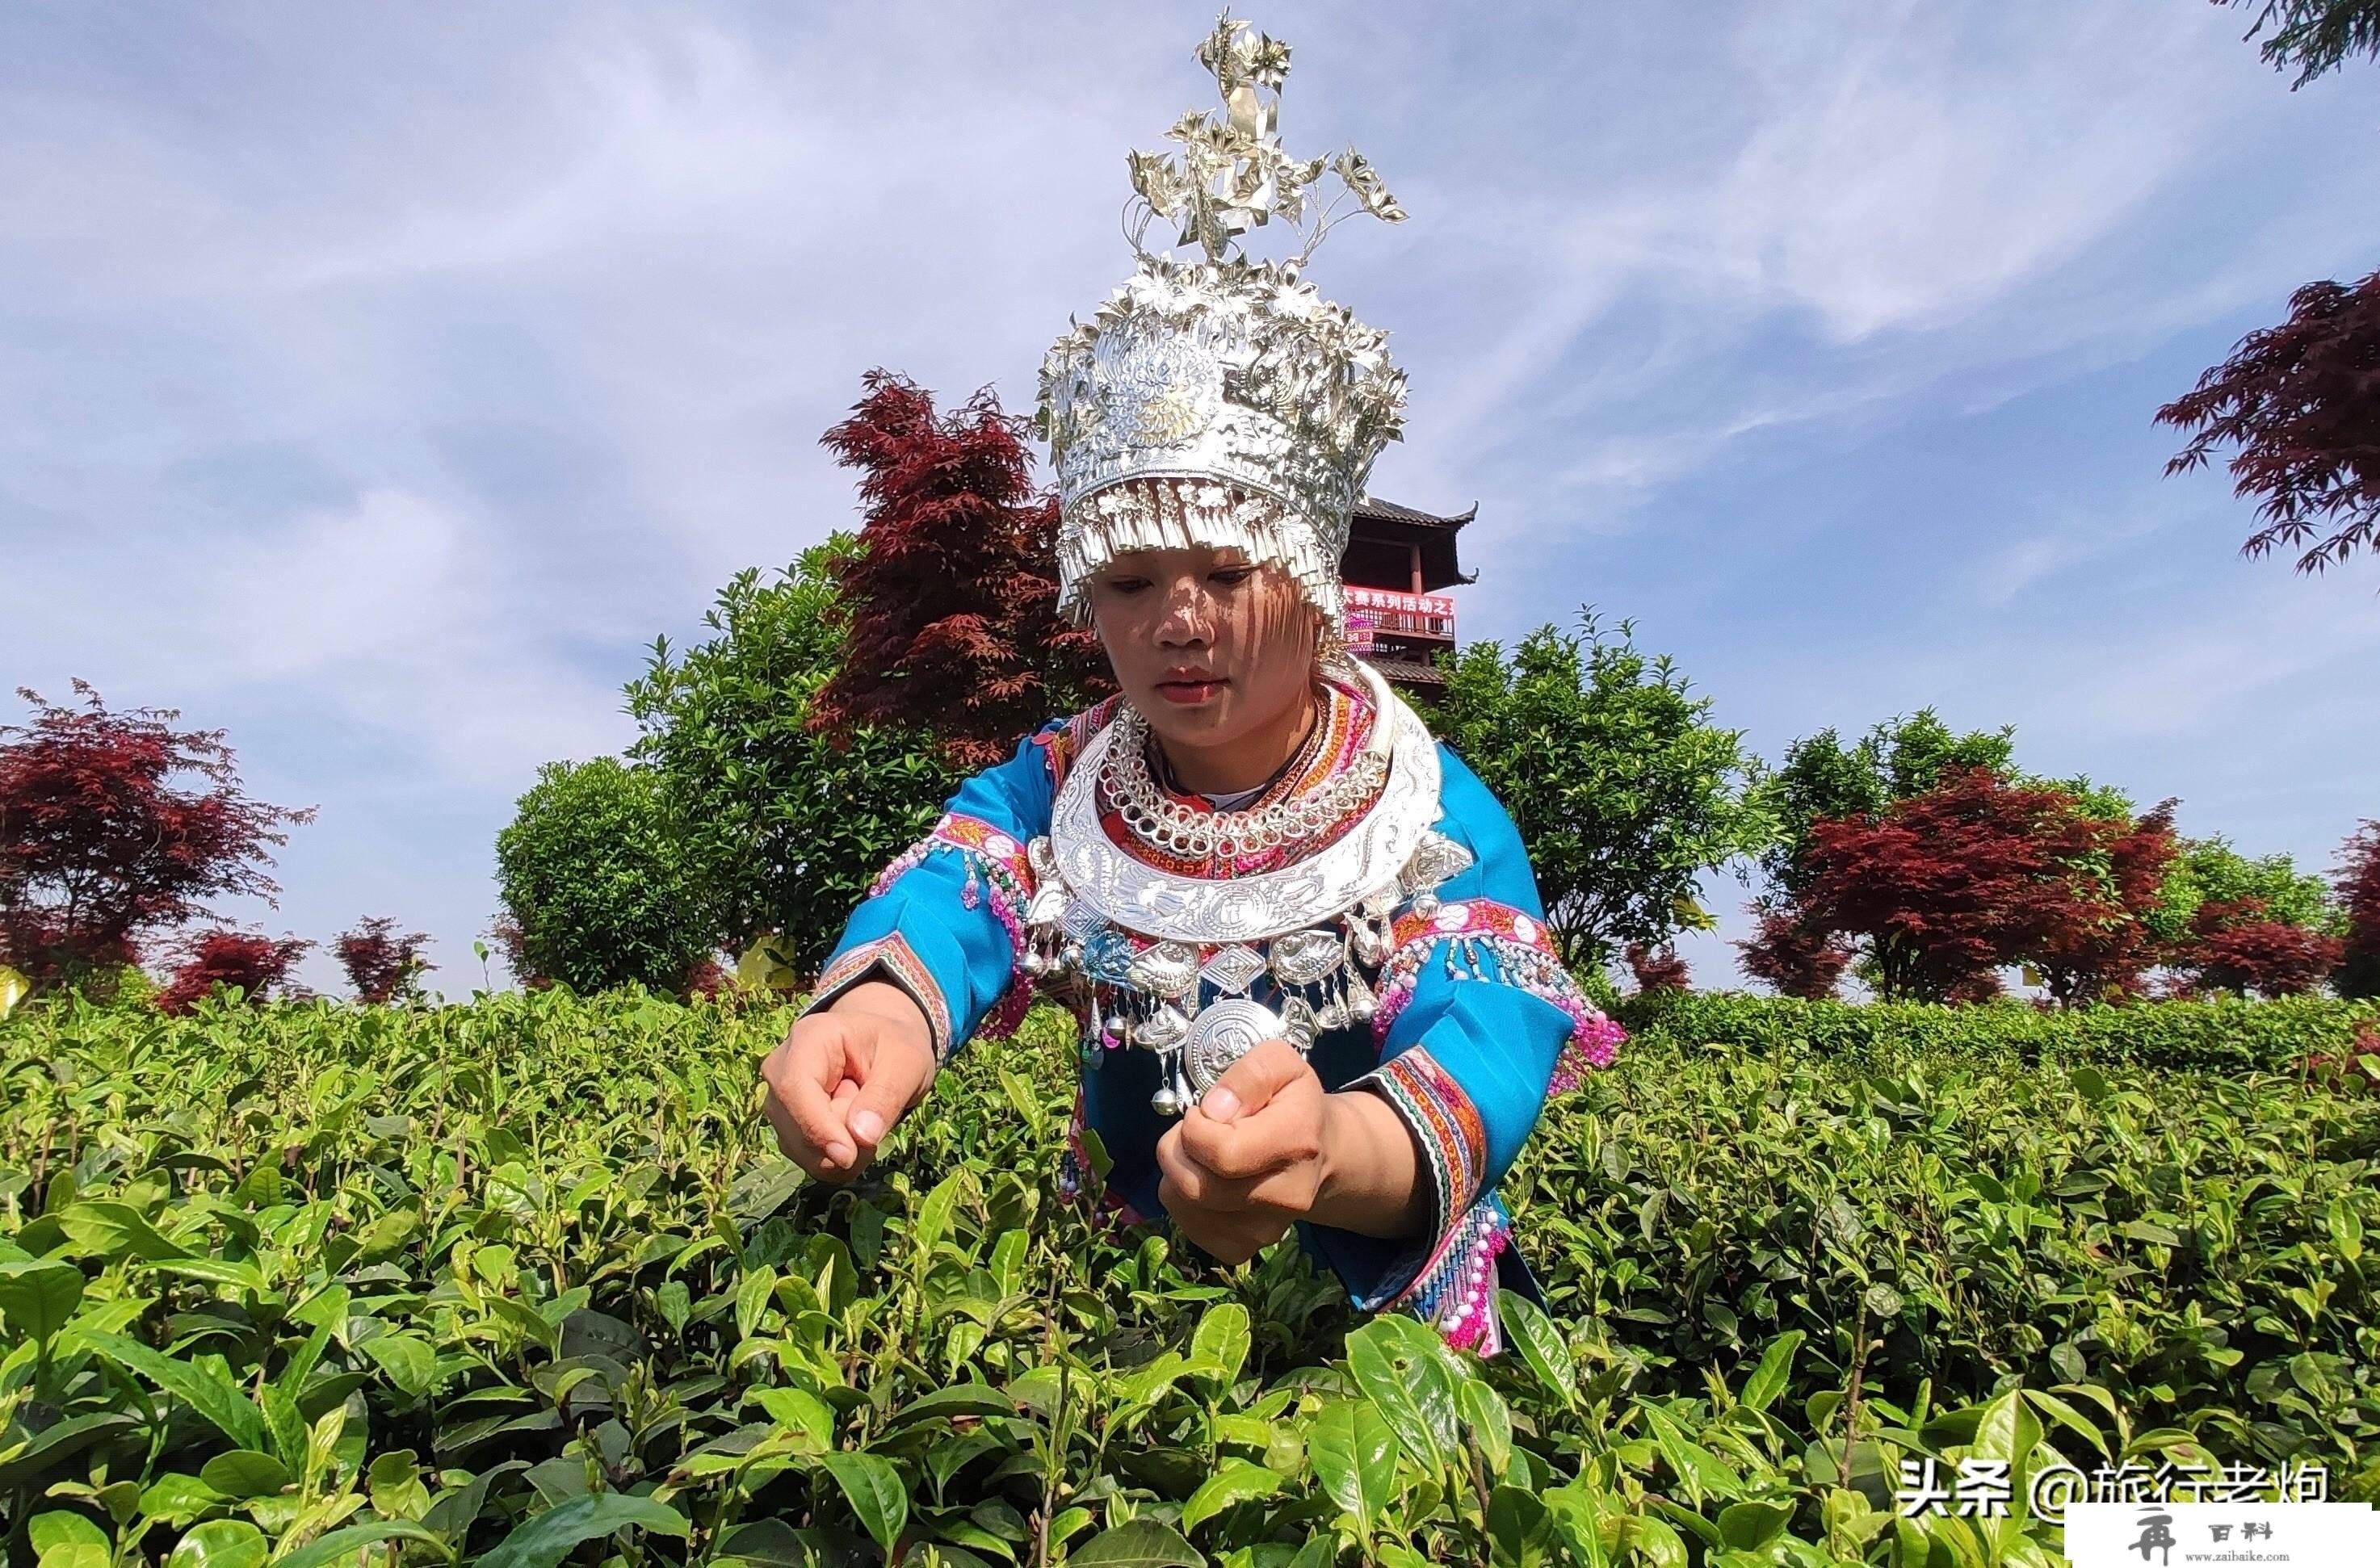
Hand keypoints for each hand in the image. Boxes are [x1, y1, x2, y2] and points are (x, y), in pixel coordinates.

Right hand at [761, 982, 937, 1182]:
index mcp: (809, 1039)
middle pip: (794, 1127)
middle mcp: (781, 1068)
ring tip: (866, 1115)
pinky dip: (839, 1160)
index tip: (849, 1156)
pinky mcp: (787, 1125)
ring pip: (801, 1150)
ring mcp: (780, 1099)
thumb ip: (886, 1097)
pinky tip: (857, 1132)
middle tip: (878, 1112)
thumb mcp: (906, 1062)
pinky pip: (810, 1159)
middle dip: (841, 1139)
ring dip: (844, 1150)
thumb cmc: (896, 1046)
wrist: (886, 1044)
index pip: (794, 1090)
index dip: (817, 1128)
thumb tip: (861, 1137)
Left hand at [1156, 1040, 1329, 1265]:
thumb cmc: (1293, 1101)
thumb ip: (1249, 1075)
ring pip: (1186, 1207)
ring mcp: (1267, 1229)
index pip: (1222, 1153)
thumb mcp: (1280, 1062)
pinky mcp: (1245, 1247)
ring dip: (1177, 1175)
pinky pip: (1191, 1228)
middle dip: (1177, 1151)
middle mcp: (1287, 1195)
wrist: (1321, 1152)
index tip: (1202, 1112)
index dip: (1195, 1128)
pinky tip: (1206, 1180)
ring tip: (1202, 1155)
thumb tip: (1214, 1110)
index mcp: (1297, 1142)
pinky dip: (1184, 1203)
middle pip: (1197, 1186)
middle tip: (1194, 1132)